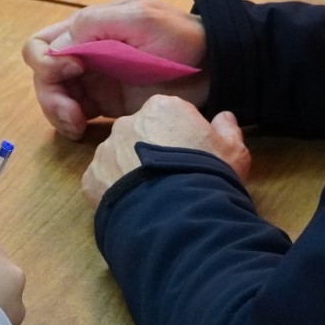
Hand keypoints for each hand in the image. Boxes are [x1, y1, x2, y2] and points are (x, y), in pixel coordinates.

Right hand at [23, 0, 209, 140]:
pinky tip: (82, 131)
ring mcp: (94, 80)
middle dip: (49, 94)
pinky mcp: (105, 104)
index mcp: (89, 28)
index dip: (48, 60)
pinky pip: (72, 114)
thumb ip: (95, 24)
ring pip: (54, 96)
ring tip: (77, 127)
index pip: (41, 43)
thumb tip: (59, 48)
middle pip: (43, 74)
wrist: (214, 67)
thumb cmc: (180, 37)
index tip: (76, 69)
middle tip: (72, 114)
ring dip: (56, 113)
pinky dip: (69, 124)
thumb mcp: (140, 18)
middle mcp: (85, 53)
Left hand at [82, 95, 247, 205]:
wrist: (178, 216)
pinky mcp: (91, 179)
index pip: (168, 115)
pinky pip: (103, 182)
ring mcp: (105, 150)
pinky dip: (114, 192)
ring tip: (150, 196)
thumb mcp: (233, 153)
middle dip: (150, 151)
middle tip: (168, 178)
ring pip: (118, 157)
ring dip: (129, 171)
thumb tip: (224, 117)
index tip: (189, 156)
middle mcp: (127, 122)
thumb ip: (227, 130)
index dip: (180, 136)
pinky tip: (133, 207)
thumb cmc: (209, 176)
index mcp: (161, 108)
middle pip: (139, 133)